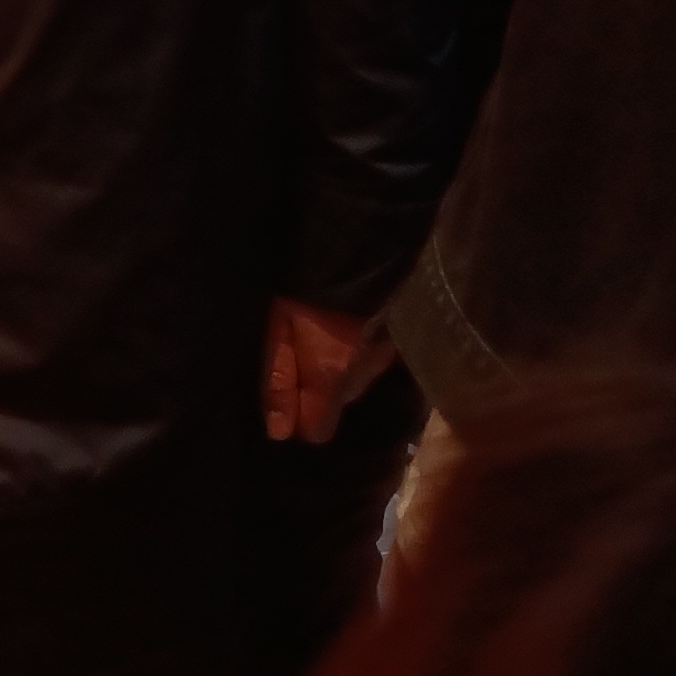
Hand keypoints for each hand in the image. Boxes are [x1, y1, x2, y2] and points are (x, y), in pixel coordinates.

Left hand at [263, 298, 392, 445]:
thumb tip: (278, 432)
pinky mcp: (397, 336)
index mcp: (332, 379)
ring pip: (355, 379)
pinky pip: (371, 358)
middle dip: (319, 387)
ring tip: (324, 332)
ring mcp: (385, 357)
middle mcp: (363, 376)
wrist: (360, 244)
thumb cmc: (306, 288)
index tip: (287, 396)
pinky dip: (357, 349)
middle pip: (337, 403)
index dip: (299, 418)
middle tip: (301, 349)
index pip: (318, 431)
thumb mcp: (278, 329)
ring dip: (339, 366)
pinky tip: (347, 325)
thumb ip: (278, 381)